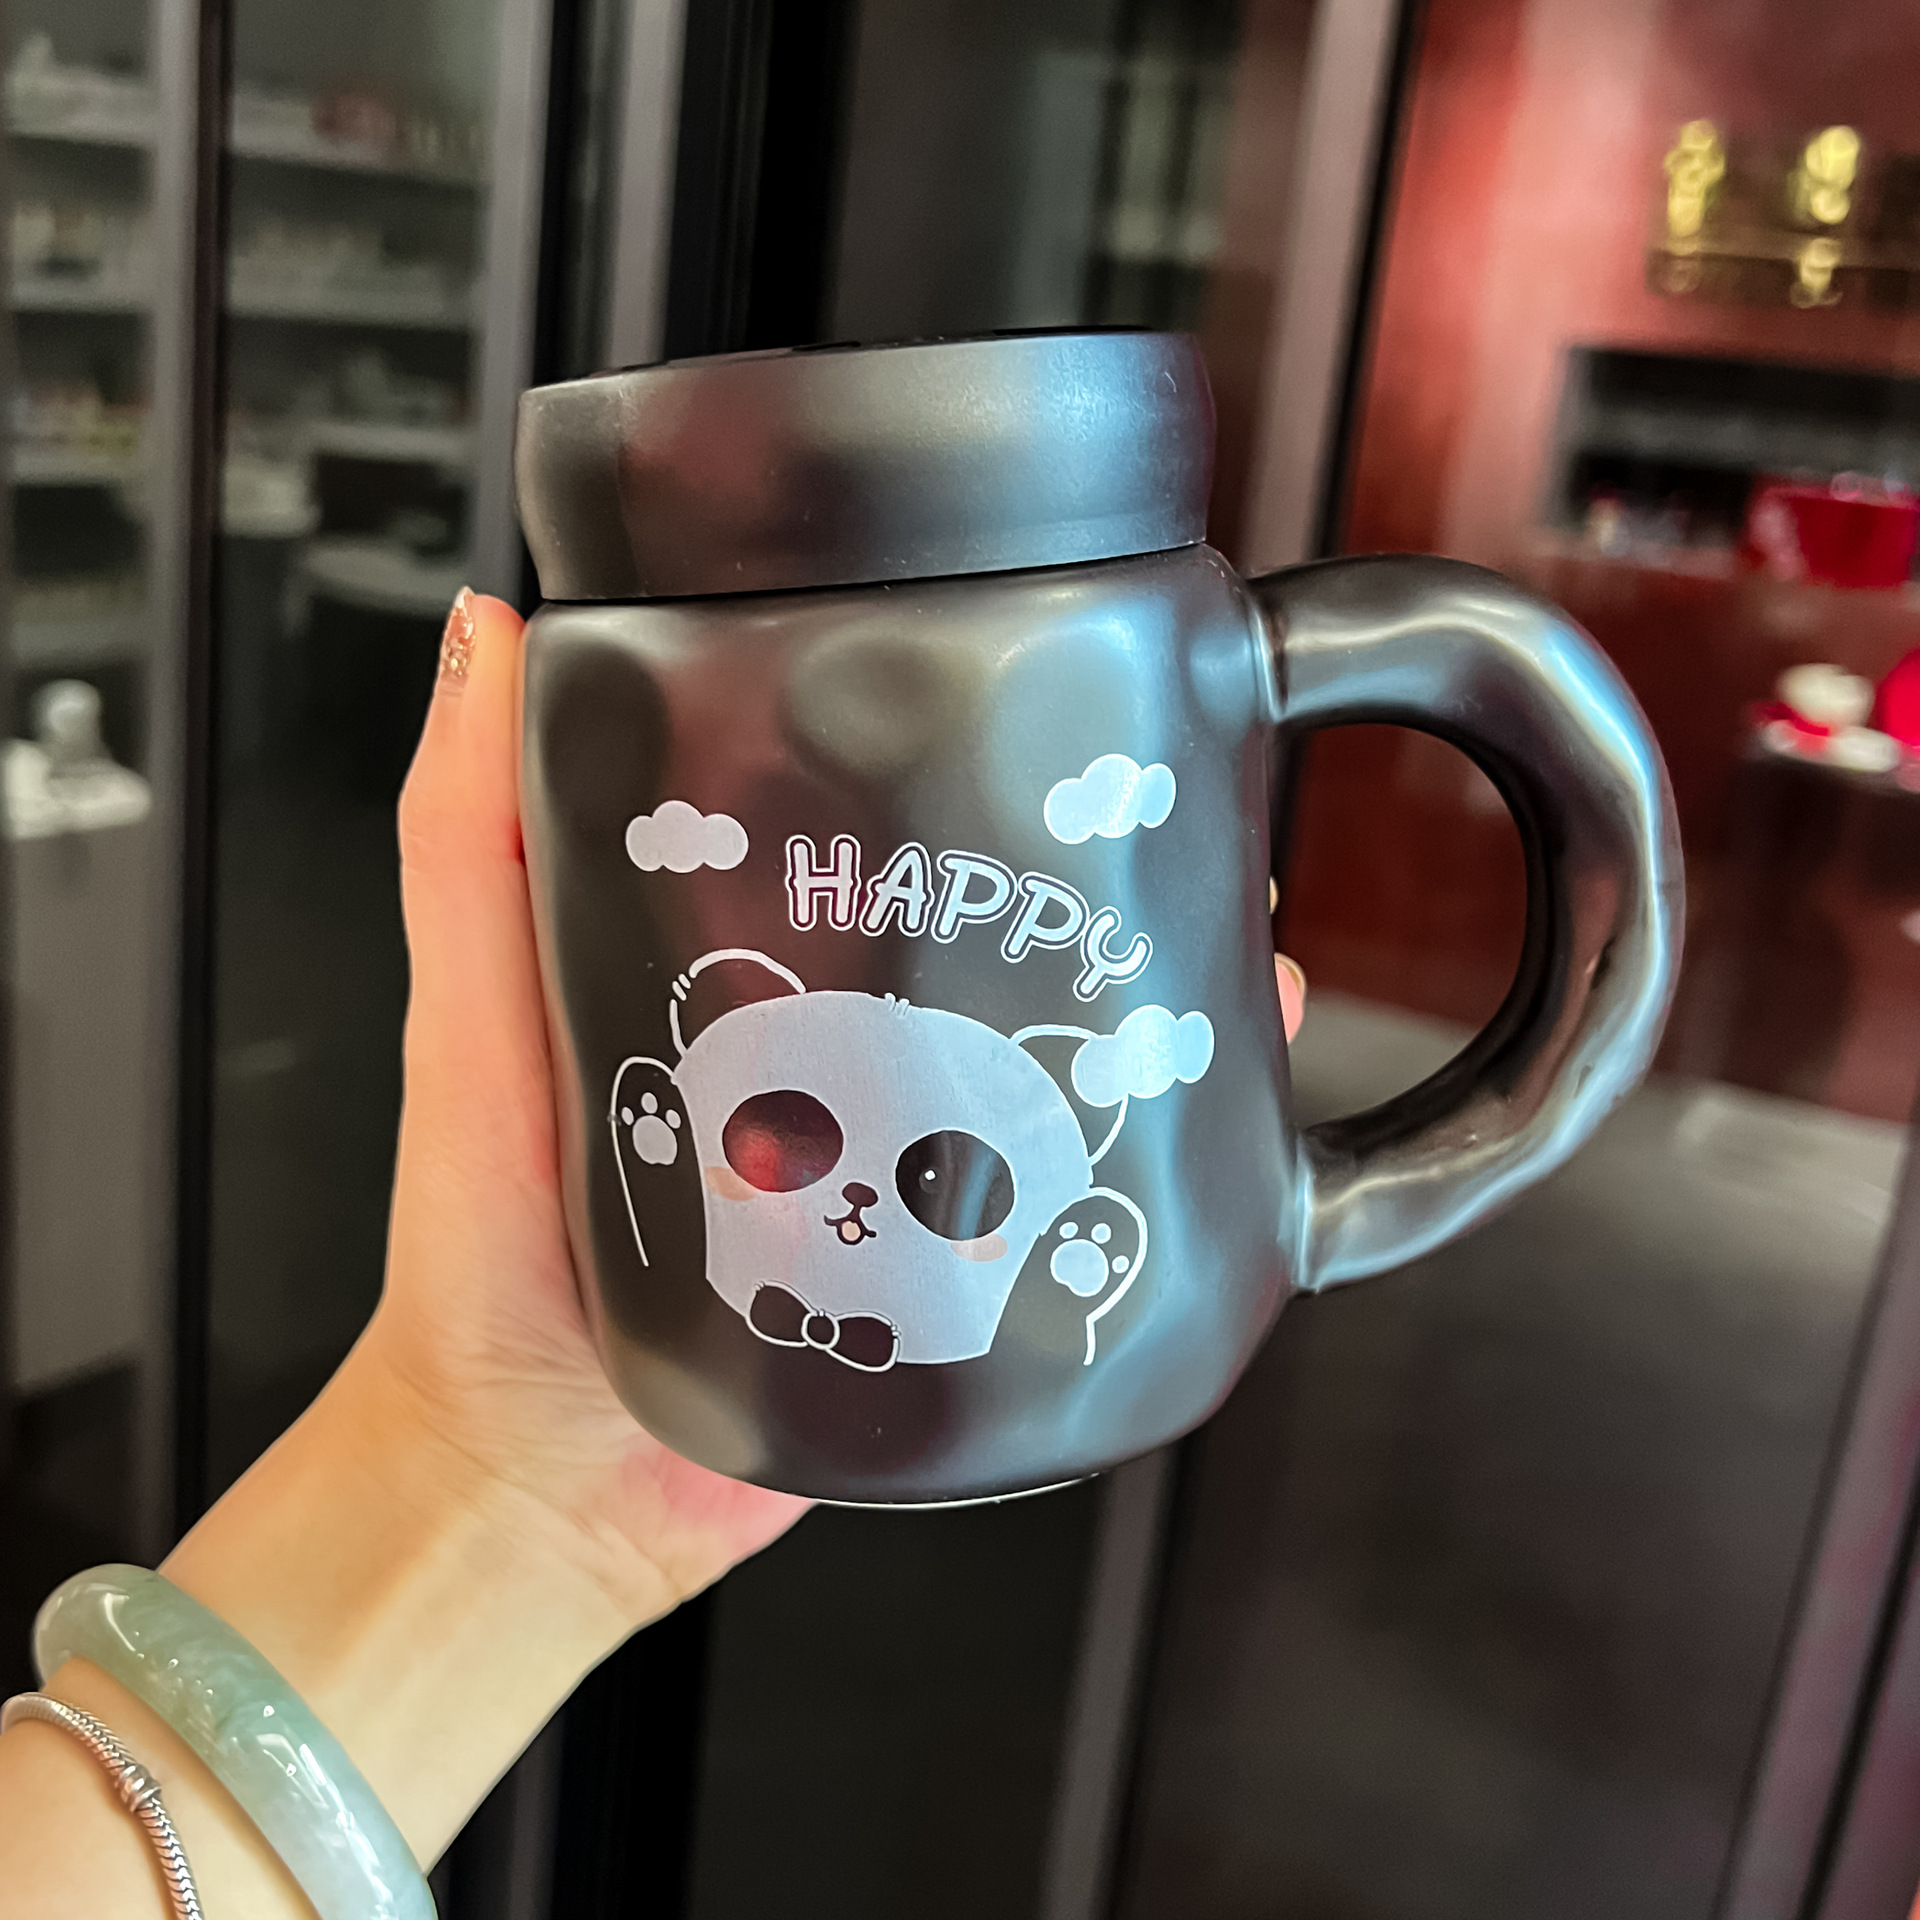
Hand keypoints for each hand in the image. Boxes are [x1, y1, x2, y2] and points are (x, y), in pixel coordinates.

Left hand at [372, 589, 1304, 1588]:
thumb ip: (465, 845)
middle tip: (1159, 828)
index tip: (1002, 698)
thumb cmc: (480, 1253)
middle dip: (1078, 887)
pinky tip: (1199, 1117)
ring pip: (1040, 1067)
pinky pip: (1054, 1207)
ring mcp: (895, 1171)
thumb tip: (484, 643)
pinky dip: (1137, 1162)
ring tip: (1222, 958)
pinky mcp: (939, 1277)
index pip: (855, 843)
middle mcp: (832, 1066)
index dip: (933, 763)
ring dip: (1137, 1012)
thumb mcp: (466, 1016)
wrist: (533, 1477)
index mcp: (737, 982)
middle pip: (976, 948)